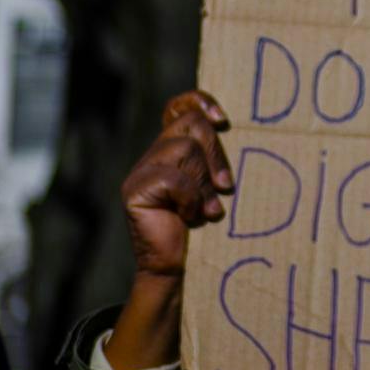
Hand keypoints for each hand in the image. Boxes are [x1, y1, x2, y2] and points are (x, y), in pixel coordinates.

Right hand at [105, 91, 232, 369]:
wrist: (180, 268)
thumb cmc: (208, 226)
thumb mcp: (216, 184)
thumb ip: (215, 158)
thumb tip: (234, 130)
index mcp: (173, 149)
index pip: (178, 107)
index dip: (199, 102)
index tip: (224, 119)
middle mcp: (154, 155)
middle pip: (188, 124)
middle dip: (215, 153)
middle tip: (227, 186)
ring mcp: (140, 172)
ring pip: (184, 150)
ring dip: (205, 182)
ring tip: (210, 209)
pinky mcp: (134, 191)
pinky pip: (173, 179)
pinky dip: (191, 198)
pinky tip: (191, 218)